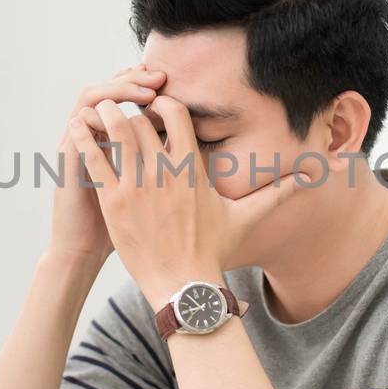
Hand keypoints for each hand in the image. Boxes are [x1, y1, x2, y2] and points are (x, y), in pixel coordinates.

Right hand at [50, 63, 166, 263]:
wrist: (84, 248)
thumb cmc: (124, 225)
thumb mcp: (147, 191)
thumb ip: (169, 170)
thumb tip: (209, 160)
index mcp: (115, 138)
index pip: (128, 95)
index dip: (146, 83)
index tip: (172, 83)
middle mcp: (96, 134)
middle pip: (112, 87)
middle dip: (136, 78)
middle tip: (162, 76)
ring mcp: (79, 142)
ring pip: (92, 97)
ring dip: (118, 89)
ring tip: (145, 90)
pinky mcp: (68, 159)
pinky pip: (77, 127)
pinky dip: (94, 114)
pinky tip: (116, 113)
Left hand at [62, 92, 304, 308]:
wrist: (183, 285)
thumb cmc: (212, 251)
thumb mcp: (246, 217)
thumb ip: (276, 192)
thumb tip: (310, 178)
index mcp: (192, 168)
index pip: (176, 114)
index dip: (163, 103)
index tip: (155, 107)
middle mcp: (165, 171)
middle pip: (140, 119)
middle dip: (130, 108)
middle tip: (122, 107)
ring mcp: (137, 185)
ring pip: (116, 131)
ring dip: (106, 117)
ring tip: (100, 114)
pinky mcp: (114, 202)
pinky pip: (93, 159)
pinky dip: (83, 141)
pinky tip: (77, 130)